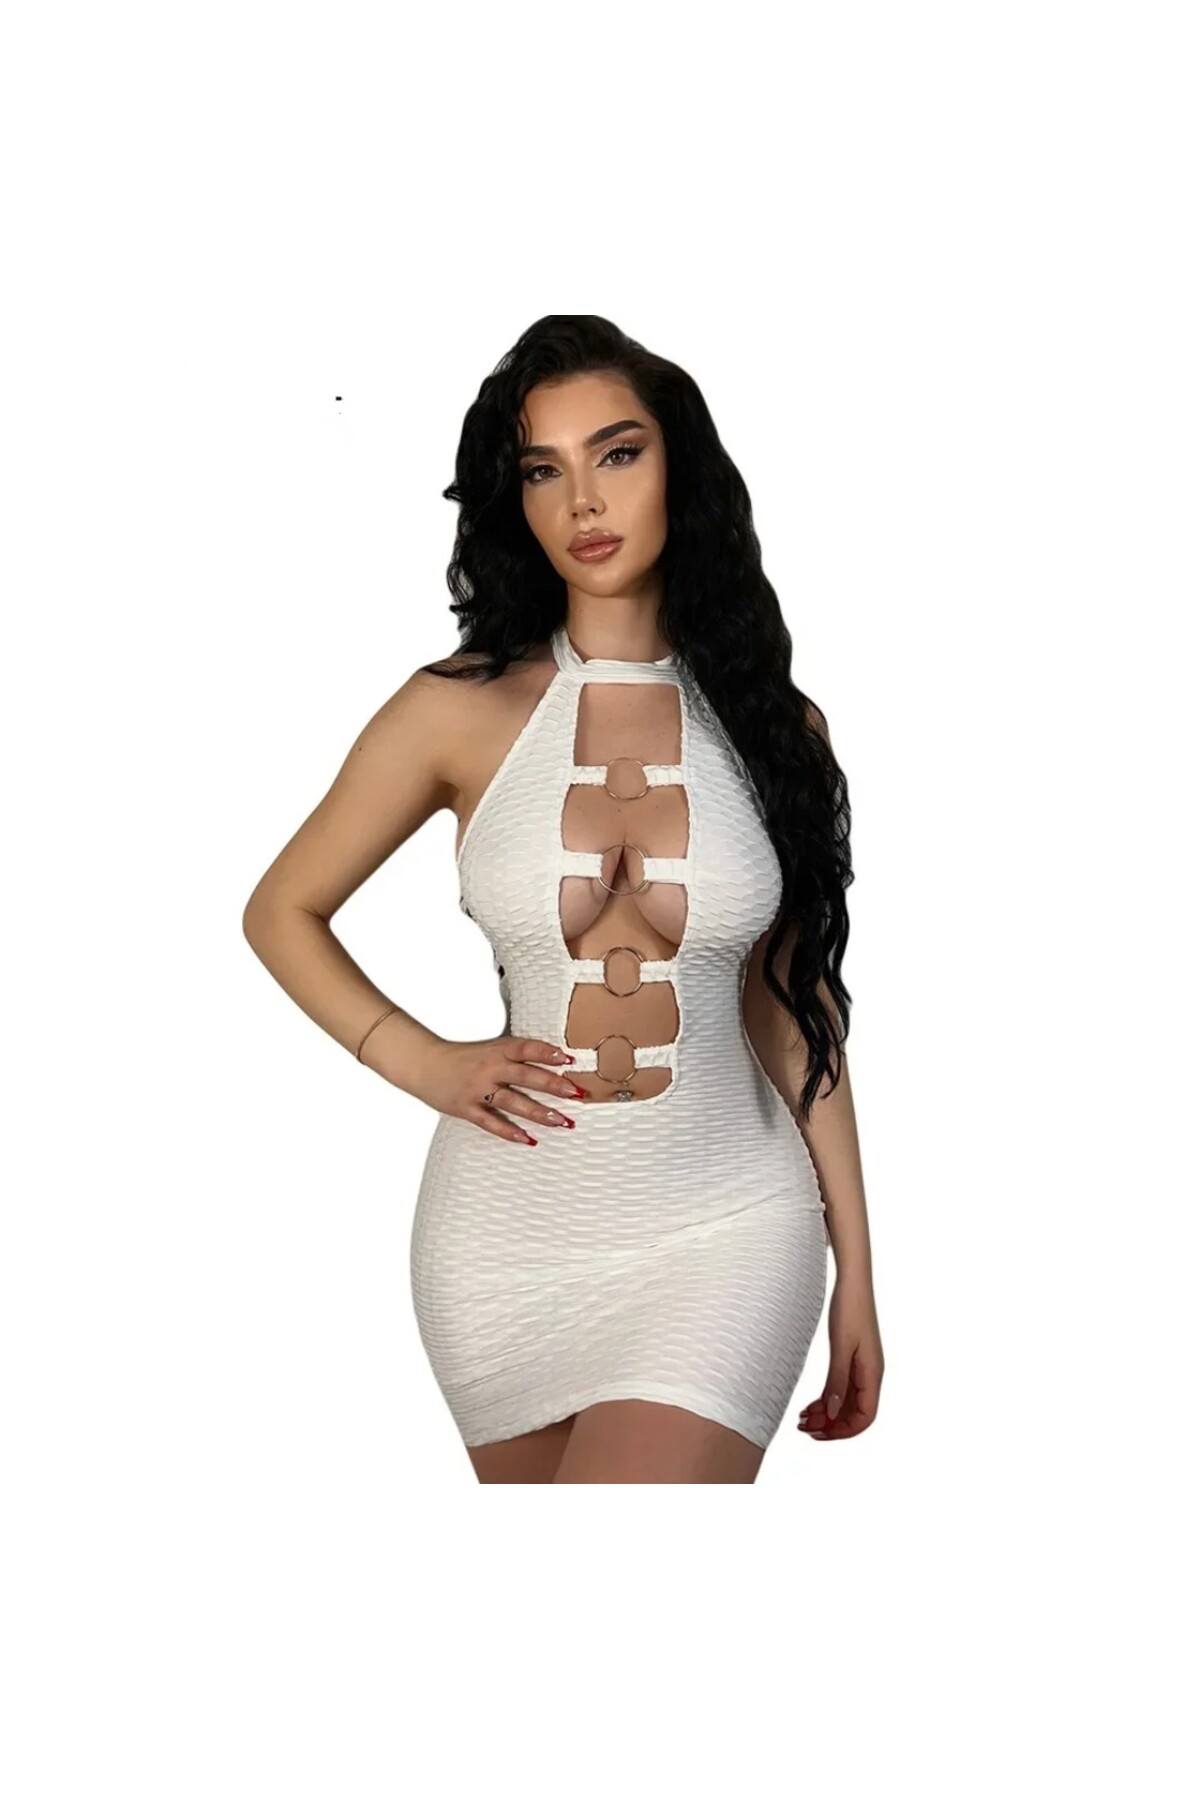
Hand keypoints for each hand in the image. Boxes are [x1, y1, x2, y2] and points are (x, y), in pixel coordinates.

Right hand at [411, 1035, 587, 1143]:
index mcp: (497, 1049)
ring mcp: (478, 1090)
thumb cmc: (463, 1057)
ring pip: (513, 1102)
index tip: (569, 1059)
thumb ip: (515, 1055)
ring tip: (562, 1121)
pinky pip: (491, 1122)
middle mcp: (489, 1068)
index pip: (526, 1048)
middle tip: (577, 1093)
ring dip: (539, 1112)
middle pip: (526, 1076)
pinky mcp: (467, 1108)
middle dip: (554, 1085)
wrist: (424, 1063)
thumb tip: (551, 1060)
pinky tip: (529, 1140)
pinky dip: (510, 1132)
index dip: (547, 1053)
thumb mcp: (490, 1048)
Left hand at [797, 1276, 882, 1439]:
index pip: (865, 1418)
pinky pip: (840, 1389)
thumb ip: (837, 1381)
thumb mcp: (841, 1346)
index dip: (843, 1431)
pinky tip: (808, 1405)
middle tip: (802, 1427)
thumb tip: (831, 1415)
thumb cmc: (850, 1308)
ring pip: (845, 1404)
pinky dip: (826, 1400)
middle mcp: (870, 1375)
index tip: (818, 1433)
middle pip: (853, 1414)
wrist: (852, 1280)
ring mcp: (861, 1368)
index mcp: (873, 1374)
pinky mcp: (851, 1359)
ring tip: (800, 1419)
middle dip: (830, 1425)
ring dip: (825, 1415)